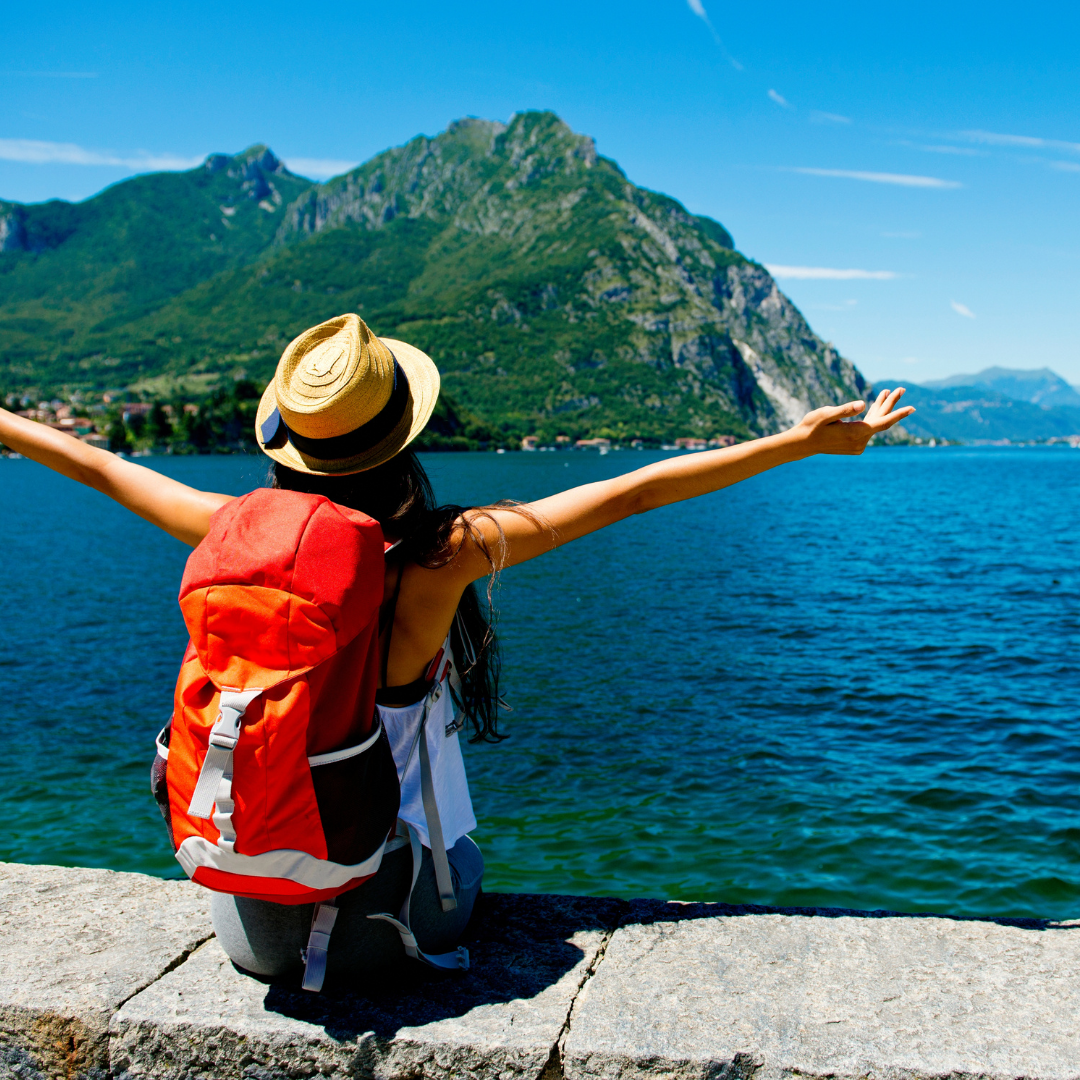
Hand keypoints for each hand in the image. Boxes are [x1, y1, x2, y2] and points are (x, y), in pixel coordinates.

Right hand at [792, 387, 914, 455]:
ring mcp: (858, 445)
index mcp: (856, 433)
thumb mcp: (826, 414)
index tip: (913, 408)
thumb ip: (845, 409)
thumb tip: (863, 404)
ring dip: (880, 408)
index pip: (883, 423)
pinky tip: (875, 406)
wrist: (803, 444)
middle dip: (890, 404)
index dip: (899, 414)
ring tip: (888, 392)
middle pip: (881, 421)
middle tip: (901, 389)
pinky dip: (873, 416)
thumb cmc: (812, 426)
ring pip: (875, 424)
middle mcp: (860, 441)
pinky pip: (869, 428)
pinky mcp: (855, 445)